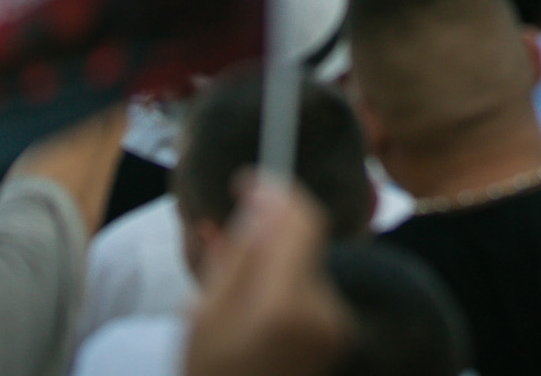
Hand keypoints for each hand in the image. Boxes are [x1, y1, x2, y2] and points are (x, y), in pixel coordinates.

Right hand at [182, 178, 350, 375]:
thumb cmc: (209, 372)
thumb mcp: (202, 313)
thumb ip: (239, 254)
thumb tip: (262, 200)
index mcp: (280, 305)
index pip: (299, 220)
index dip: (276, 191)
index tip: (248, 183)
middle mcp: (320, 310)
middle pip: (305, 235)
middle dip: (271, 227)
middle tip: (230, 242)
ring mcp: (334, 323)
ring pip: (307, 259)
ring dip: (278, 258)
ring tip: (240, 295)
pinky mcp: (338, 331)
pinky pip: (312, 286)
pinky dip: (288, 284)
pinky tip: (261, 314)